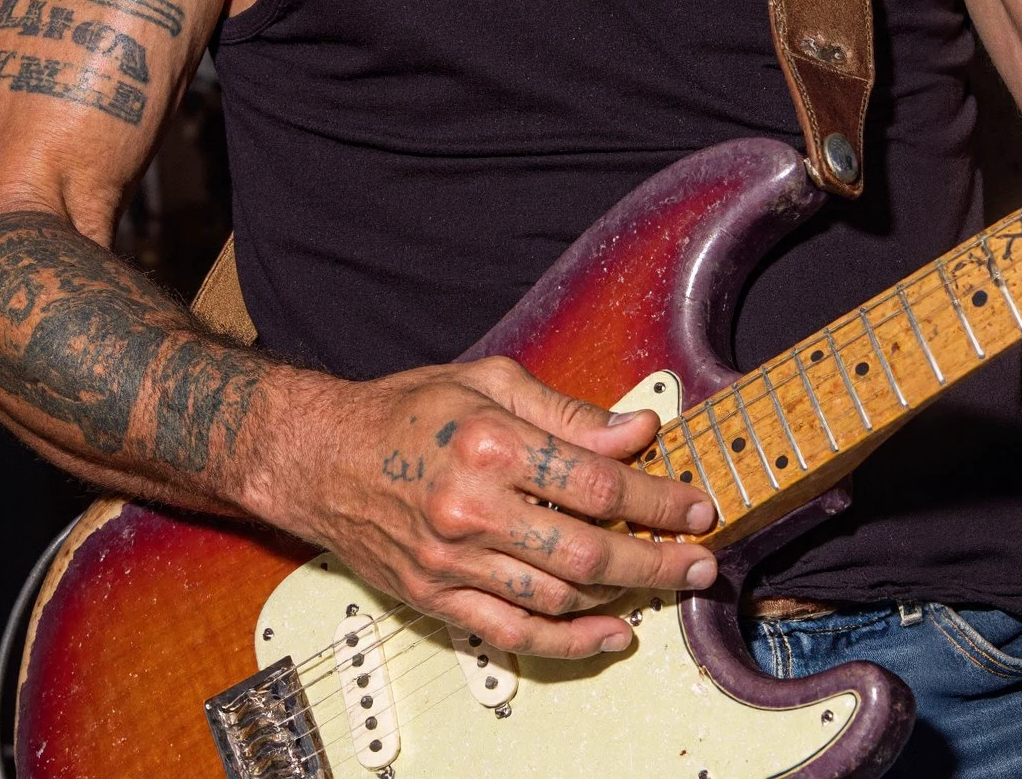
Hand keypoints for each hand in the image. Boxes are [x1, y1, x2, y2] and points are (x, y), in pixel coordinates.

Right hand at [258, 355, 717, 659]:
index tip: (694, 506)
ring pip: (558, 596)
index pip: (598, 484)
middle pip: (588, 551)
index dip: (658, 500)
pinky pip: (515, 632)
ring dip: (625, 598)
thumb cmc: (405, 410)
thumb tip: (636, 431)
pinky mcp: (436, 598)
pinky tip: (611, 633)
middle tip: (701, 559)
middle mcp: (472, 509)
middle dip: (658, 559)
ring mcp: (451, 562)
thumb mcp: (490, 381)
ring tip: (667, 586)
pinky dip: (570, 641)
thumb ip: (568, 411)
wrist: (319, 456)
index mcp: (491, 444)